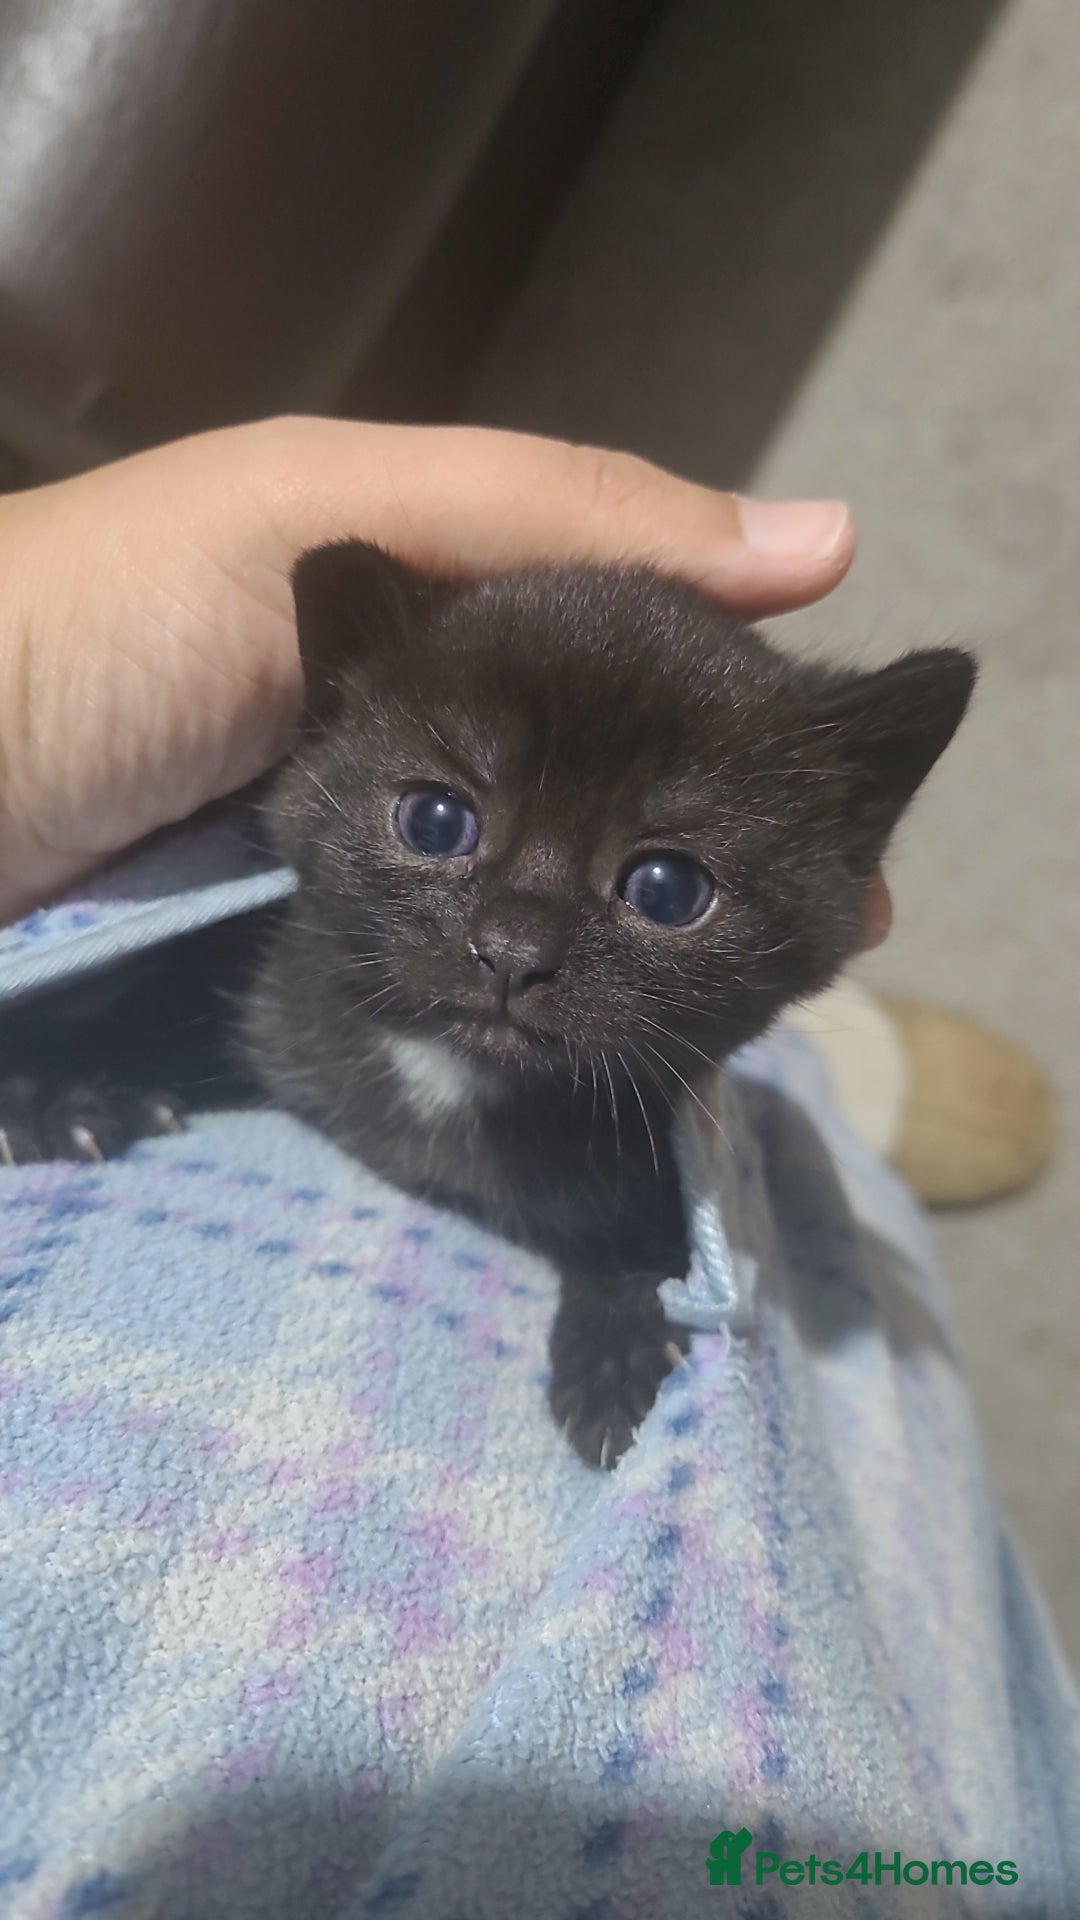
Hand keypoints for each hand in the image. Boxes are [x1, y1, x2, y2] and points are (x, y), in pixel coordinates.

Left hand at [0, 416, 878, 932]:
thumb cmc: (114, 616)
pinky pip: (458, 950)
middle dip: (707, 845)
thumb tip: (825, 542)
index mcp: (434, 589)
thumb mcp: (332, 511)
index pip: (628, 647)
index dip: (738, 716)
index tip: (835, 808)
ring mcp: (372, 831)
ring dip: (644, 928)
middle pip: (599, 777)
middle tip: (824, 929)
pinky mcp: (317, 926)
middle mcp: (421, 714)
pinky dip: (540, 981)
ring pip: (543, 876)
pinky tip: (622, 1021)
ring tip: (754, 993)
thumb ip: (549, 515)